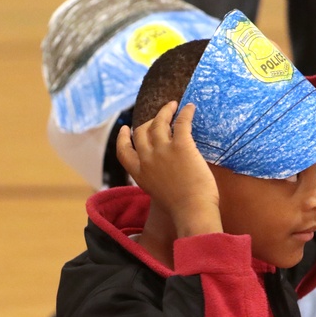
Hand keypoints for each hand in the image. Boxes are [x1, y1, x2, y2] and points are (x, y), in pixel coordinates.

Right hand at [117, 101, 221, 236]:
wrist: (192, 211)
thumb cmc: (180, 208)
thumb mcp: (157, 194)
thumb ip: (155, 179)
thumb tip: (163, 173)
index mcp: (139, 174)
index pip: (123, 152)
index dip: (123, 138)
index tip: (125, 128)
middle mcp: (147, 160)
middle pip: (140, 132)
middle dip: (148, 121)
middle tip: (159, 116)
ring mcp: (163, 151)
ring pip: (158, 122)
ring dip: (165, 111)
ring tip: (173, 105)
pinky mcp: (181, 146)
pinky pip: (181, 122)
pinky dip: (185, 112)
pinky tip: (190, 107)